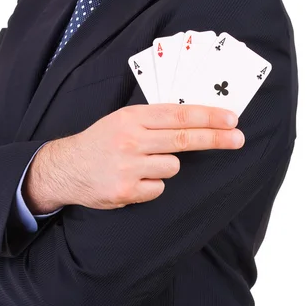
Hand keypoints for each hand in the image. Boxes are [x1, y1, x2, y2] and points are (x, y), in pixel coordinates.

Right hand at [23, 104, 243, 211]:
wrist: (67, 168)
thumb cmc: (100, 142)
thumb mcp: (122, 120)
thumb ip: (152, 119)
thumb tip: (195, 119)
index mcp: (131, 118)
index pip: (178, 114)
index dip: (208, 116)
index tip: (231, 119)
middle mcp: (130, 140)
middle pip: (183, 139)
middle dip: (215, 139)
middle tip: (238, 139)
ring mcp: (128, 167)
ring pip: (172, 167)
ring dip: (165, 167)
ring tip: (141, 165)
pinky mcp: (126, 190)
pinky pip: (158, 189)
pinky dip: (151, 186)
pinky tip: (133, 180)